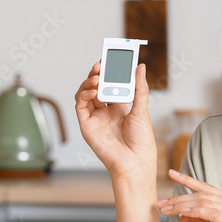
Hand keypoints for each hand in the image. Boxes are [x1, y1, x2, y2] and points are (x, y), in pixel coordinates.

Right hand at [74, 61, 155, 178]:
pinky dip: (83, 94)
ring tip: (97, 76)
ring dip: (89, 82)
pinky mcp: (86, 125)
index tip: (110, 60)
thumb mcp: (141, 110)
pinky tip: (93, 89)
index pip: (110, 85)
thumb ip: (139, 88)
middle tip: (101, 64)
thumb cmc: (141, 140)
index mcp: (119, 107)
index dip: (108, 73)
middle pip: (96, 87)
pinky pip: (80, 106)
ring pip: (85, 94)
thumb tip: (141, 67)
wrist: (135, 161)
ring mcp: (95, 118)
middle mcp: (105, 112)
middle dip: (97, 74)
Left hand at [157, 170, 221, 221]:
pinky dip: (195, 211)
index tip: (171, 174)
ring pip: (203, 201)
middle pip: (200, 194)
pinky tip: (182, 214)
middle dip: (178, 197)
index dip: (188, 180)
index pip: (206, 188)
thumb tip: (182, 218)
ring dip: (181, 204)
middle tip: (159, 202)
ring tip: (165, 209)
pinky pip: (211, 212)